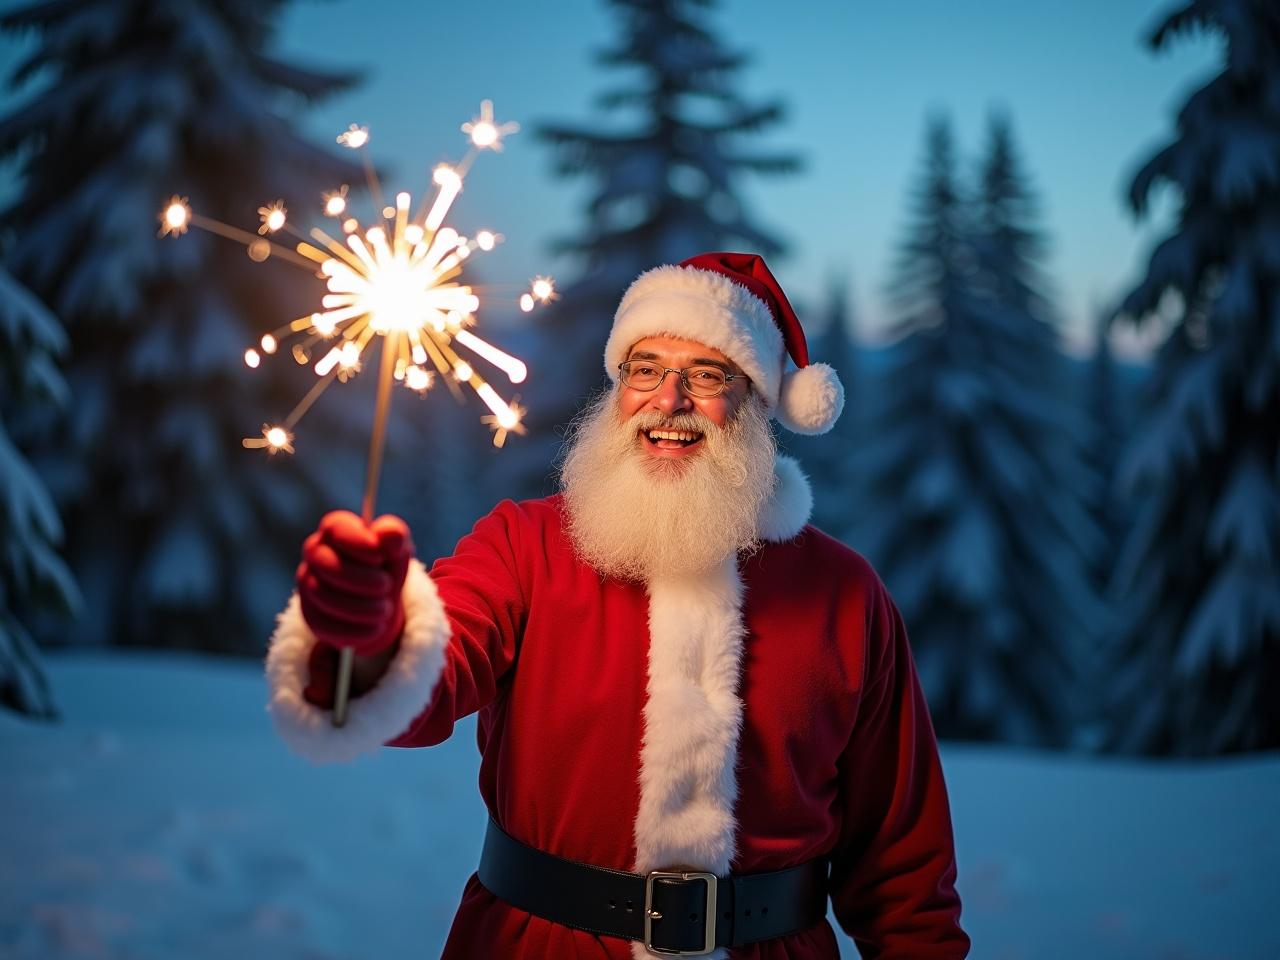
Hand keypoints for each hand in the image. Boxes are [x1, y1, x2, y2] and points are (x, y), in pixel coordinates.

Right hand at [296, 510, 413, 656]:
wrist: (380, 607)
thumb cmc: (387, 569)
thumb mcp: (397, 552)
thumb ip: (395, 539)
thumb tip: (392, 534)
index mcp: (336, 530)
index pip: (335, 527)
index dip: (357, 542)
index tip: (380, 557)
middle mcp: (316, 554)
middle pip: (324, 563)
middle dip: (361, 579)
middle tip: (387, 586)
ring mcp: (308, 584)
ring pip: (323, 595)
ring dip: (361, 606)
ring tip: (385, 609)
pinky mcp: (310, 615)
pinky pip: (324, 624)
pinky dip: (355, 629)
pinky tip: (375, 627)